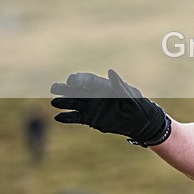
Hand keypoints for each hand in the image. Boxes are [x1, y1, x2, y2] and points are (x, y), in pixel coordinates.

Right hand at [50, 69, 169, 146]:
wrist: (139, 121)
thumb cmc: (136, 104)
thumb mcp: (129, 94)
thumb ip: (119, 85)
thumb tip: (111, 71)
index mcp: (103, 86)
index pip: (87, 80)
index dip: (78, 79)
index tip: (72, 81)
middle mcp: (94, 95)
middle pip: (76, 90)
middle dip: (65, 88)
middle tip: (54, 88)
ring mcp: (91, 107)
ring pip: (73, 103)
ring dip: (63, 102)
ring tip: (54, 102)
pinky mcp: (90, 119)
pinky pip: (76, 117)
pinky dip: (67, 117)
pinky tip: (58, 117)